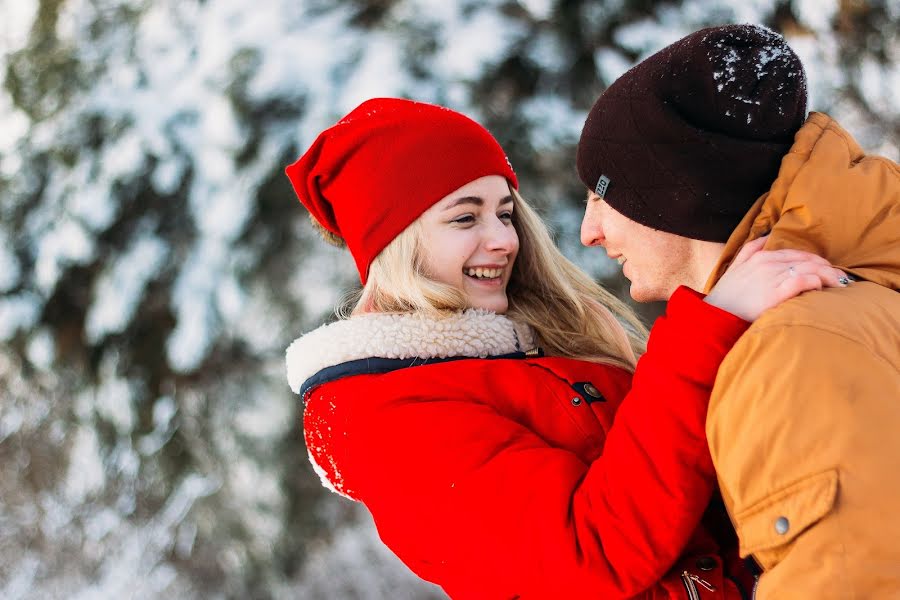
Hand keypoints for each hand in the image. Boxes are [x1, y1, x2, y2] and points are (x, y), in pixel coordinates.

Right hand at [704, 236, 848, 321]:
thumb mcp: (734, 266)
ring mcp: (772, 277)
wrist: (715, 317)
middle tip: (841, 279)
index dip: (815, 260)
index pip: (796, 253)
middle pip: (807, 260)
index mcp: (759, 256)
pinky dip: (817, 282)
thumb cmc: (726, 297)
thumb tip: (769, 234)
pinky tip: (822, 289)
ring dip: (828, 276)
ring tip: (840, 285)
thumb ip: (750, 249)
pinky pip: (804, 281)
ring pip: (810, 269)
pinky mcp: (776, 292)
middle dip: (827, 268)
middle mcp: (767, 263)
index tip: (827, 269)